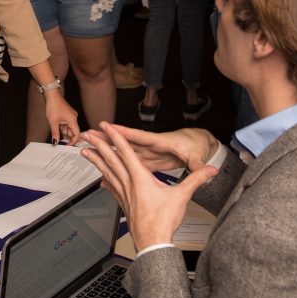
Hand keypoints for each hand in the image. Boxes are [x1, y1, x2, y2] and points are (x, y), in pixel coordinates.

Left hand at [44, 91, 79, 143]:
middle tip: (60, 143)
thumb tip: (56, 142)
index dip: (73, 141)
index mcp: (73, 120)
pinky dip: (63, 128)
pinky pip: (66, 124)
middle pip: (73, 131)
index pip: (77, 134)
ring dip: (64, 133)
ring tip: (57, 136)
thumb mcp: (53, 122)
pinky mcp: (67, 115)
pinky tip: (57, 131)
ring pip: (69, 128)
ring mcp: (70, 116)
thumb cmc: (53, 106)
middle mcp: (74, 118)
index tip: (68, 146)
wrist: (51, 95)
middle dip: (67, 137)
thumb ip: (55, 133)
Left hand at [80, 123, 217, 250]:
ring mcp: (124, 194)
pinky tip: (100, 180)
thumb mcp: (182, 196)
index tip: (106, 127)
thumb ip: (195, 180)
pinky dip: (105, 180)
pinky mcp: (124, 204)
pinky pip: (111, 188)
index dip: (115, 138)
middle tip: (86, 135)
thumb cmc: (164, 221)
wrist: (153, 242)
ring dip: (96, 161)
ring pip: (107, 172)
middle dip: (99, 145)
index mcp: (141, 178)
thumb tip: (210, 170)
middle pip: (111, 160)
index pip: (126, 153)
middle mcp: (129, 184)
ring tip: (85, 152)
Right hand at [81, 125, 217, 171]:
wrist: (199, 143)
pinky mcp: (148, 160)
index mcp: (161, 142)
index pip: (140, 136)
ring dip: (108, 147)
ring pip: (124, 150)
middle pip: (126, 141)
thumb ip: (199, 165)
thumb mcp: (198, 156)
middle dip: (108, 136)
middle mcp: (151, 145)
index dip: (125, 132)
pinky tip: (105, 167)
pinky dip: (117, 163)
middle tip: (89, 132)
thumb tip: (207, 170)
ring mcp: (148, 152)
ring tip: (91, 145)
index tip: (110, 127)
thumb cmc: (197, 146)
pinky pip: (129, 161)